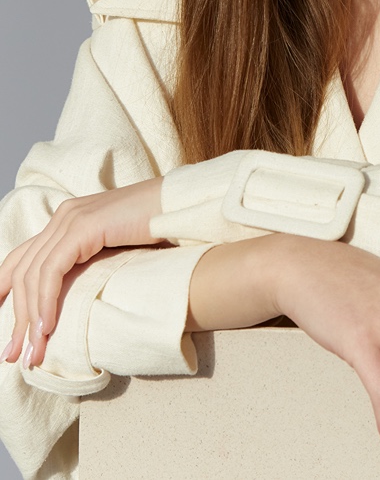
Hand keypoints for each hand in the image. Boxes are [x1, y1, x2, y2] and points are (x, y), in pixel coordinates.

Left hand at [0, 177, 162, 369]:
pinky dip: (45, 302)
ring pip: (33, 275)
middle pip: (21, 270)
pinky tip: (48, 327)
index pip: (22, 257)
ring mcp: (71, 219)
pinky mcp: (83, 227)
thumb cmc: (158, 230)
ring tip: (32, 352)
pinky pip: (52, 270)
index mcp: (68, 219)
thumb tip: (76, 301)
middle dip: (15, 317)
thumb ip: (92, 264)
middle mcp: (63, 216)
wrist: (180, 206)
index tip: (5, 328)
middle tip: (14, 355)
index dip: (3, 289)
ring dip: (29, 320)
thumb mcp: (115, 250)